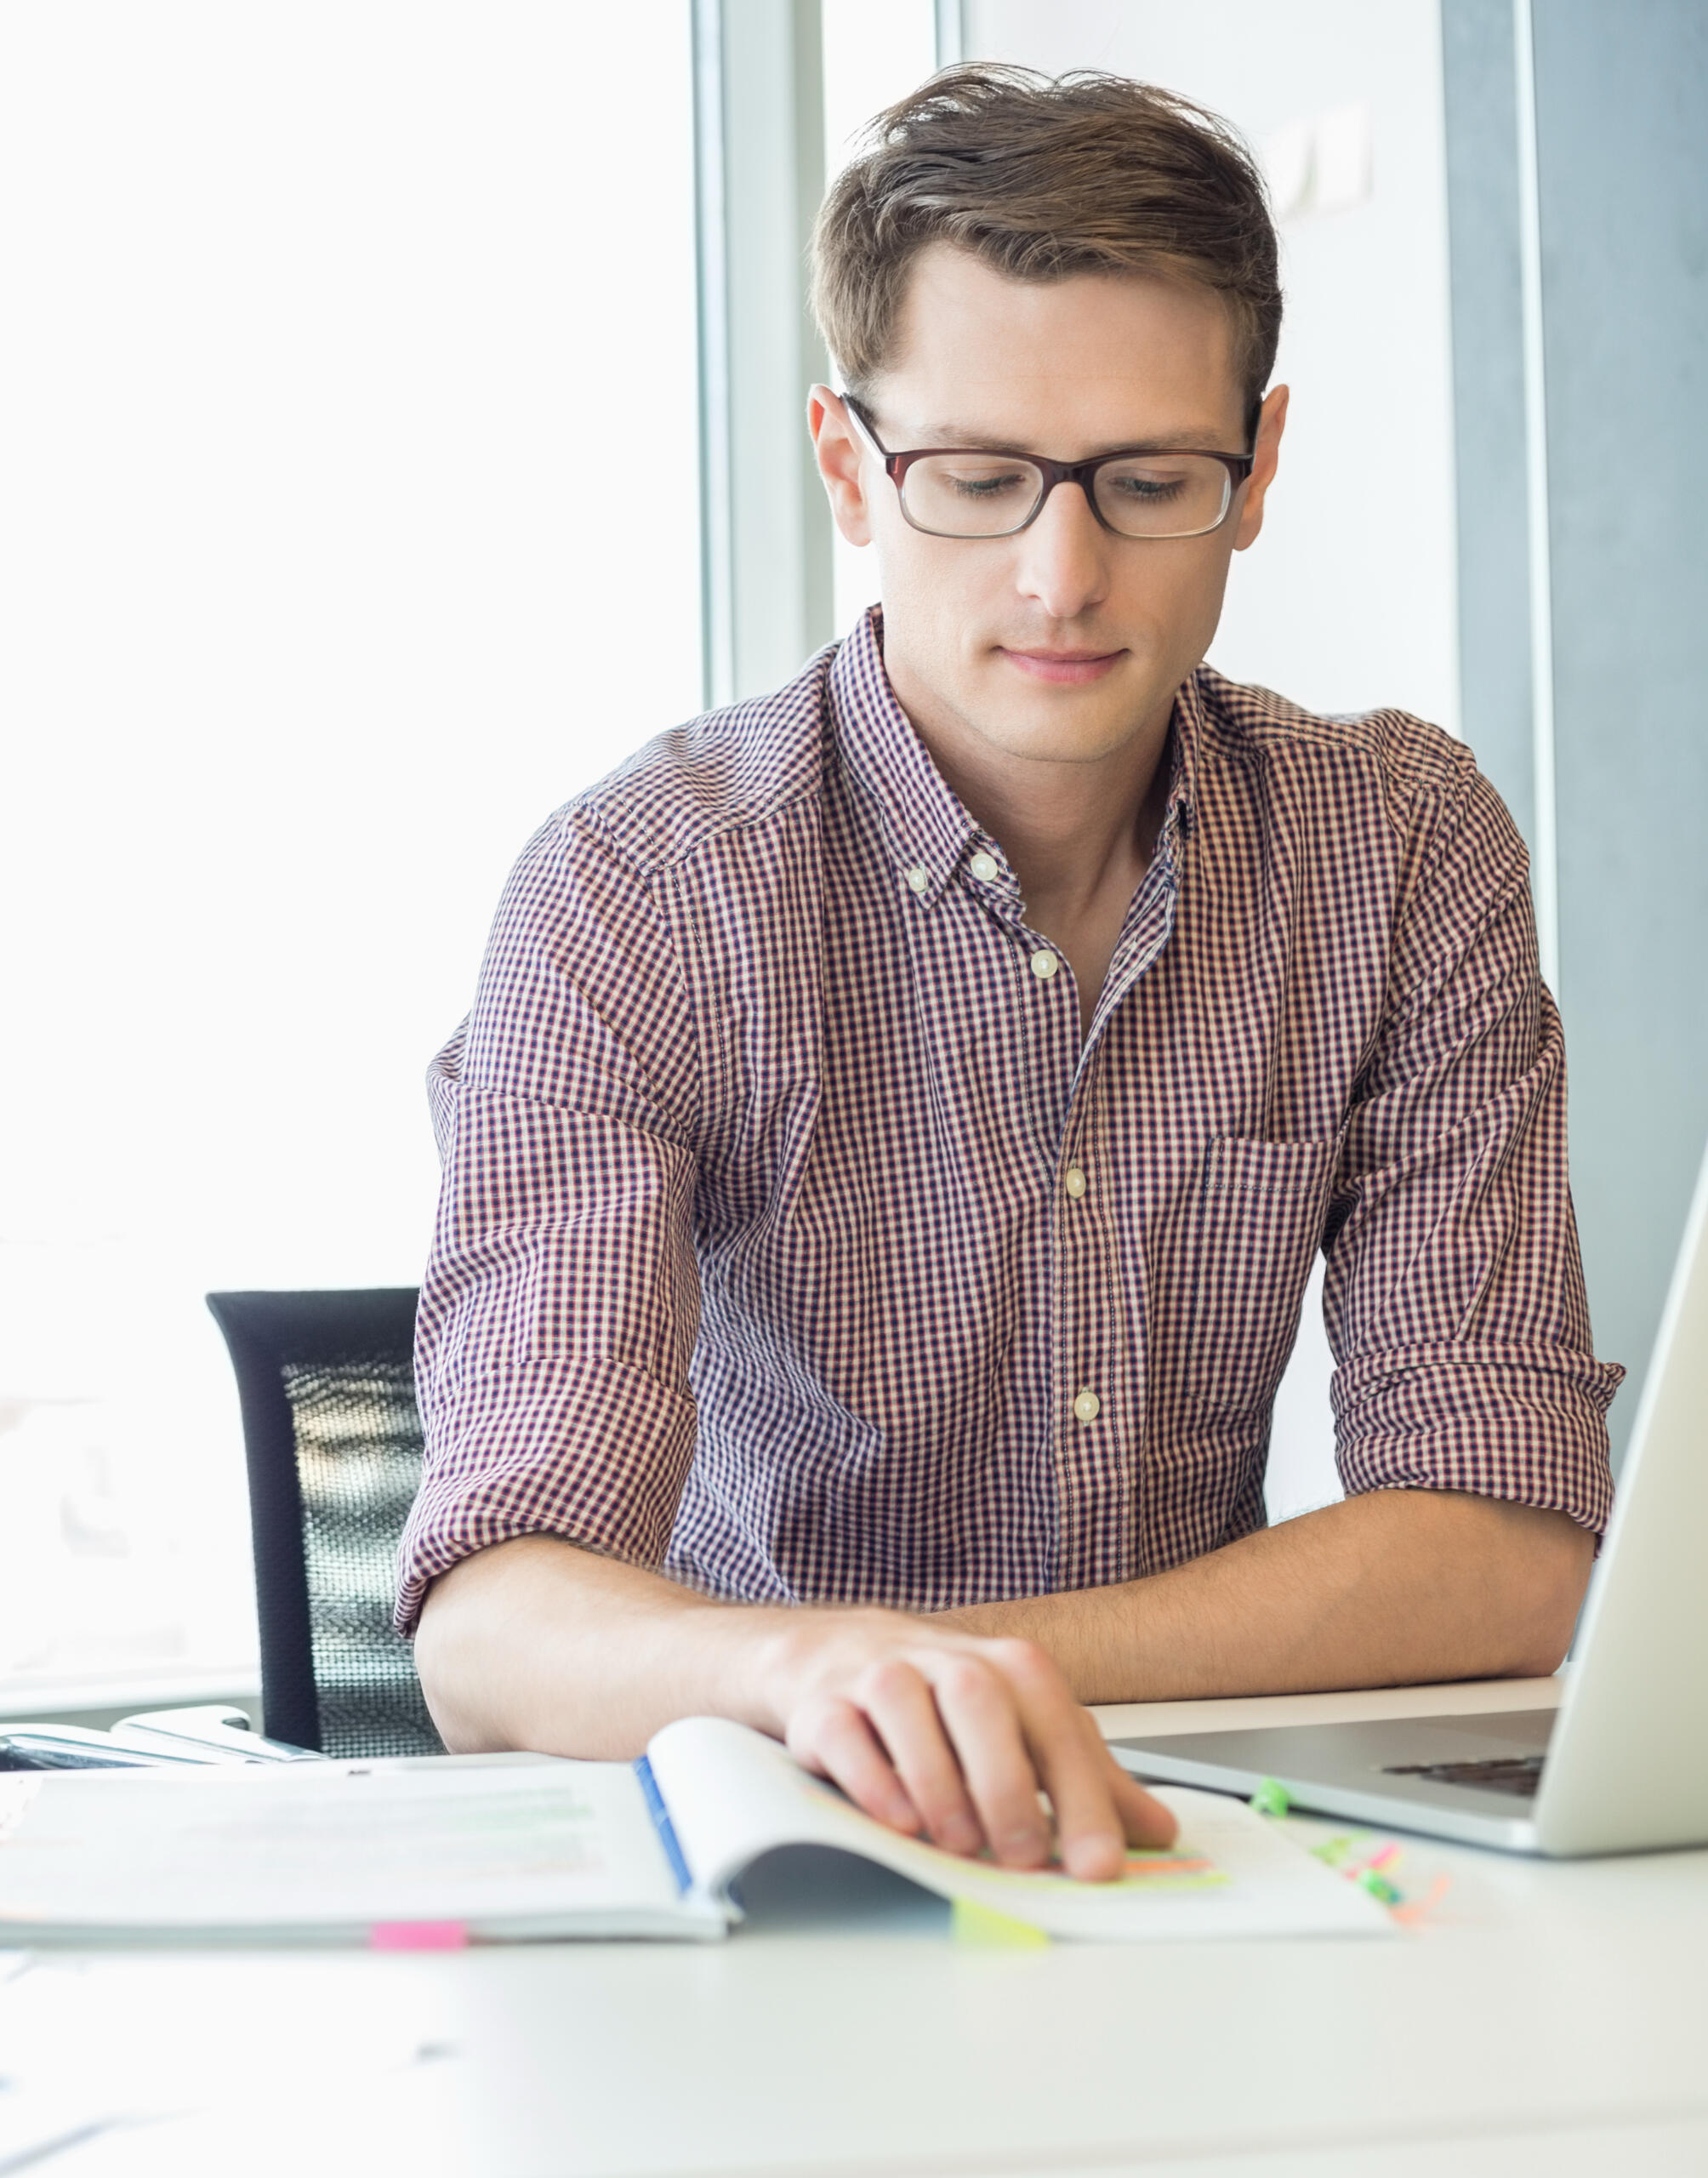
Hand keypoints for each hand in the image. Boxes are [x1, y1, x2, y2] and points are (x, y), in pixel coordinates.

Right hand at [757, 1608, 1175, 1880]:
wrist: (843, 1658)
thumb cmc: (948, 1704)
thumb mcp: (1028, 1732)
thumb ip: (1089, 1781)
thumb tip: (1160, 1831)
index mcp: (1011, 1670)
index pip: (1057, 1726)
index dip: (1084, 1798)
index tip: (1099, 1865)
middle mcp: (947, 1661)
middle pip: (981, 1702)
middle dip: (1005, 1784)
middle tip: (1021, 1857)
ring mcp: (880, 1675)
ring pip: (905, 1706)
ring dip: (935, 1778)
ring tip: (957, 1842)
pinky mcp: (824, 1704)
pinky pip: (842, 1730)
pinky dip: (869, 1775)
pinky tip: (896, 1819)